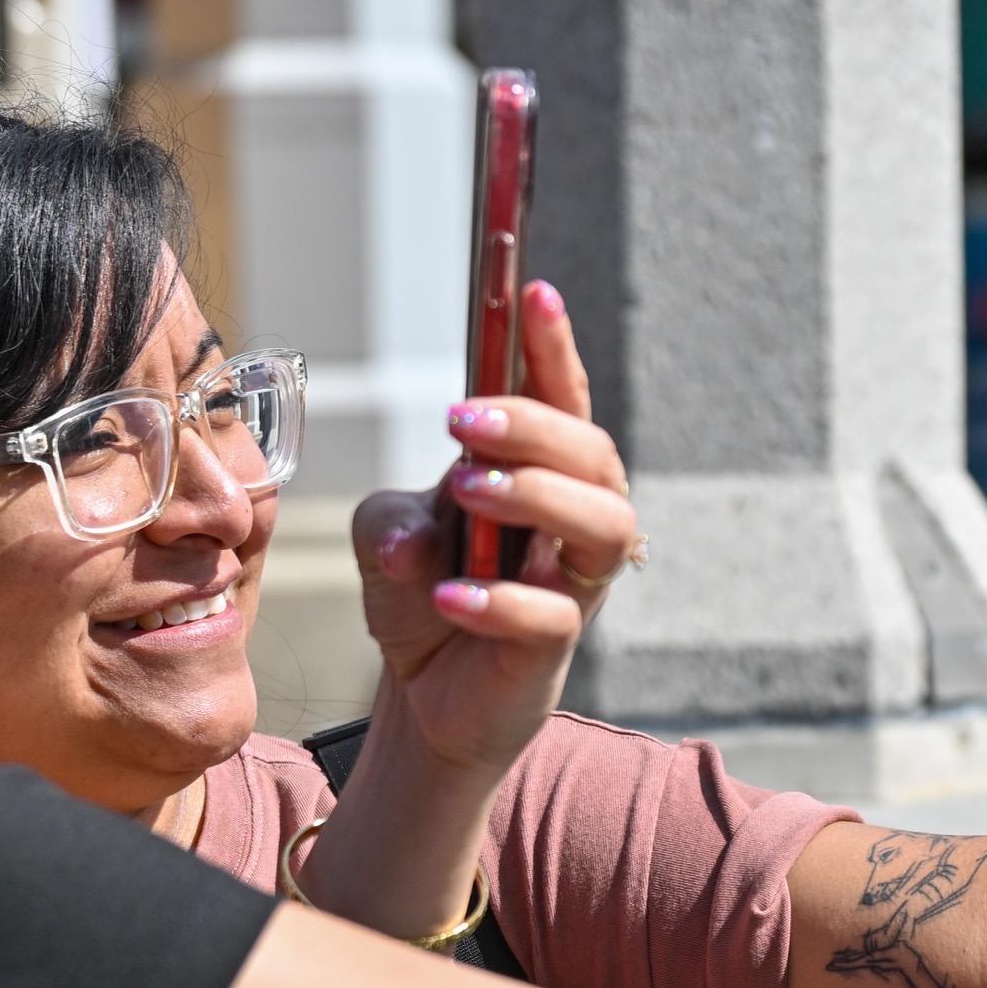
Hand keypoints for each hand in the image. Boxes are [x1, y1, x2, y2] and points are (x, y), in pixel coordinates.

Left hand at [346, 282, 639, 783]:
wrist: (423, 696)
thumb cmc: (420, 592)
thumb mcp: (383, 534)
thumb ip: (389, 519)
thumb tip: (414, 545)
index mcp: (539, 471)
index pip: (560, 397)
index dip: (553, 344)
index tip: (533, 291)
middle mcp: (573, 518)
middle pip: (594, 453)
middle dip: (534, 426)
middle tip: (460, 421)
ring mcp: (571, 582)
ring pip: (602, 524)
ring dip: (536, 495)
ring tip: (467, 490)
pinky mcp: (555, 646)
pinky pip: (550, 615)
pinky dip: (498, 600)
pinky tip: (447, 597)